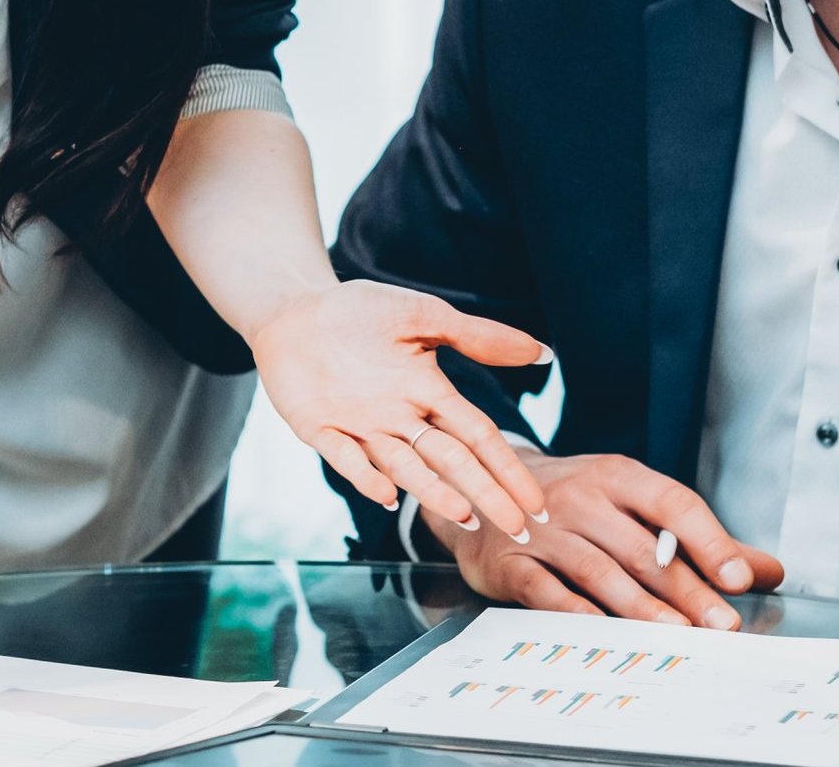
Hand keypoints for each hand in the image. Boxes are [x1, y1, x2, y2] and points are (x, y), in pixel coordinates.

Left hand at [248, 280, 551, 538]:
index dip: (507, 469)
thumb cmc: (359, 311)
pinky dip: (366, 476)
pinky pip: (345, 457)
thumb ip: (479, 337)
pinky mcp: (319, 428)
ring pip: (405, 467)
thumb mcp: (425, 317)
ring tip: (464, 515)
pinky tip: (388, 494)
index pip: (479, 438)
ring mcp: (361, 428)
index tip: (535, 504)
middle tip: (517, 530)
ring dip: (433, 492)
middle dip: (485, 493)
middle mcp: (400, 419)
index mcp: (429, 394)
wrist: (295, 309)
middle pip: (451, 461)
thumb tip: (542, 352)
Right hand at [427, 448, 784, 630]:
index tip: (738, 577)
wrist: (480, 489)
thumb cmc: (572, 502)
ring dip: (640, 606)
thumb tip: (768, 569)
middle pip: (642, 548)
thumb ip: (698, 538)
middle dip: (687, 590)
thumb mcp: (630, 503)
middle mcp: (580, 497)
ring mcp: (542, 529)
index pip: (673, 502)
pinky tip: (606, 634)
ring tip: (677, 635)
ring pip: (599, 571)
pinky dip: (577, 614)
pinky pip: (547, 592)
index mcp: (617, 476)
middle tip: (722, 623)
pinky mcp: (511, 563)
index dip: (708, 540)